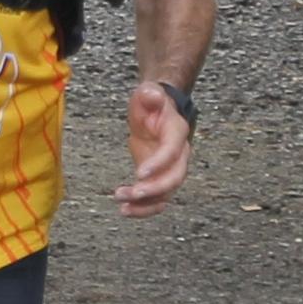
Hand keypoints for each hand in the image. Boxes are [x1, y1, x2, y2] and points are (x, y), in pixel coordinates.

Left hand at [119, 80, 194, 212]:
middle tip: (133, 193)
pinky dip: (144, 208)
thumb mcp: (148, 93)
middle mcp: (179, 154)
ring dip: (146, 204)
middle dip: (155, 189)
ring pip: (166, 193)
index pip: (172, 150)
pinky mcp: (159, 178)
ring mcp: (170, 169)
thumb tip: (152, 94)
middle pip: (174, 177)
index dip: (159, 163)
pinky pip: (157, 199)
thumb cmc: (152, 103)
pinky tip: (126, 210)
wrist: (156, 112)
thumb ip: (150, 94)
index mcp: (177, 132)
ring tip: (123, 206)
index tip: (140, 173)